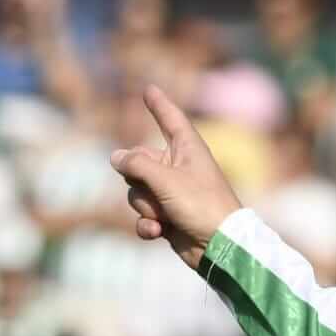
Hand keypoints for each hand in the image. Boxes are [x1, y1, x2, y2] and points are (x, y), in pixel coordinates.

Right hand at [110, 84, 242, 270]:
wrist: (220, 247)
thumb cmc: (201, 205)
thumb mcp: (165, 179)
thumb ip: (136, 164)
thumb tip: (115, 157)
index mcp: (187, 149)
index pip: (170, 119)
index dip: (159, 104)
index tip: (149, 89)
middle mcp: (178, 167)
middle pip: (138, 162)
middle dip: (137, 178)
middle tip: (154, 191)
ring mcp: (172, 193)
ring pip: (137, 192)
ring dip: (146, 207)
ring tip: (167, 216)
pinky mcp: (168, 217)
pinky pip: (144, 216)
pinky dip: (148, 225)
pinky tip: (159, 232)